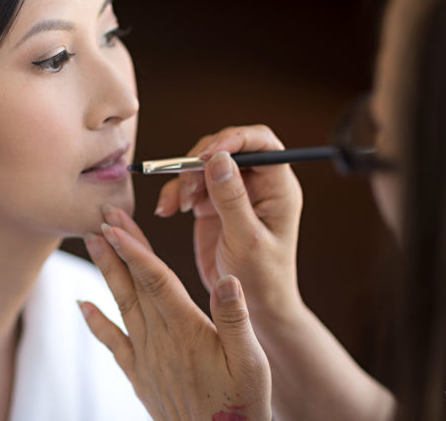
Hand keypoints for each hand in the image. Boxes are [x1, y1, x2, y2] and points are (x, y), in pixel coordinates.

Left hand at [79, 205, 270, 420]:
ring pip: (122, 305)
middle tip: (100, 216)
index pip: (155, 280)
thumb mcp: (252, 363)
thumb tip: (228, 279)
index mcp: (187, 331)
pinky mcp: (141, 376)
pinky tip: (82, 305)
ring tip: (92, 241)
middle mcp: (160, 341)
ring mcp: (146, 358)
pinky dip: (96, 322)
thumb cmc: (242, 407)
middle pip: (133, 284)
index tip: (115, 225)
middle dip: (116, 247)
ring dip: (106, 271)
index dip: (134, 250)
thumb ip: (236, 320)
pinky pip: (114, 344)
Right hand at [155, 125, 303, 320]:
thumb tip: (219, 157)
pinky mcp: (212, 204)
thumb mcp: (247, 239)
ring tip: (177, 206)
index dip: (233, 139)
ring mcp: (233, 192)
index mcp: (277, 186)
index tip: (205, 155)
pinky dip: (175, 193)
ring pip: (202, 164)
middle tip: (185, 188)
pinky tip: (168, 210)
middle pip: (226, 148)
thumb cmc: (262, 277)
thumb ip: (232, 198)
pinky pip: (189, 184)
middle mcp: (257, 183)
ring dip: (183, 179)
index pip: (260, 142)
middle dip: (199, 162)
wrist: (252, 307)